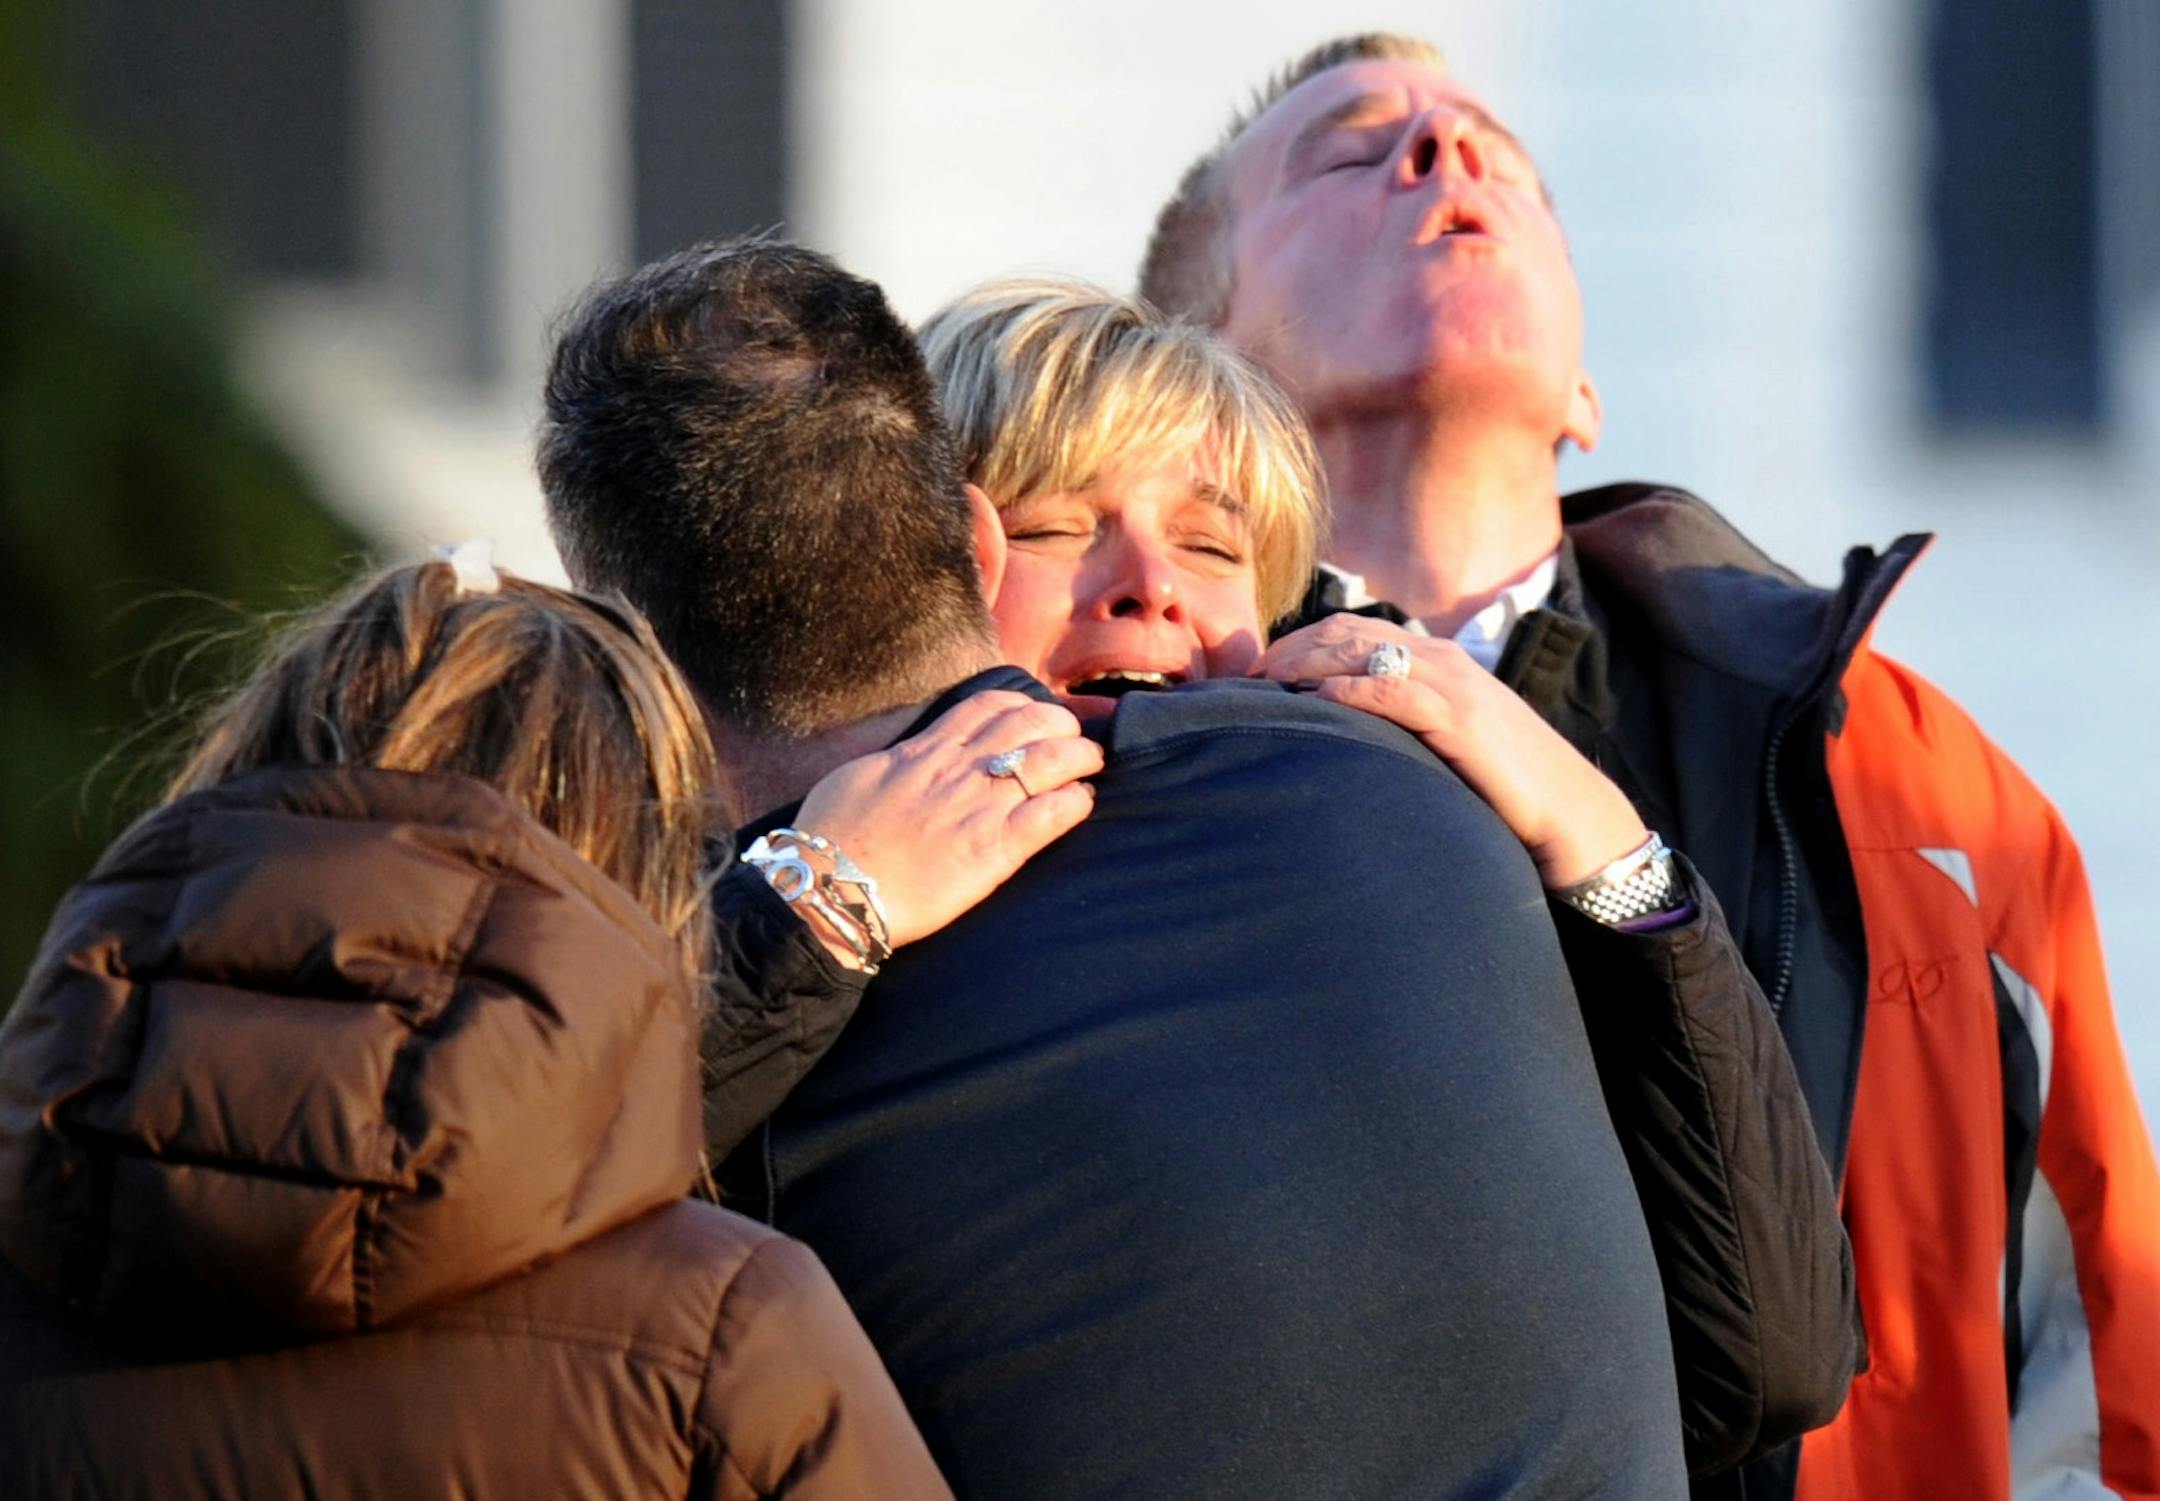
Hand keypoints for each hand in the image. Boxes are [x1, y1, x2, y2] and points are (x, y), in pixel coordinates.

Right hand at [791, 691, 1102, 955]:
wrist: (828, 888)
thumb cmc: (831, 839)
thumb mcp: (860, 779)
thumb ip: (895, 765)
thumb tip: (910, 759)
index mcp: (926, 752)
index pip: (989, 707)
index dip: (1023, 706)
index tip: (1036, 718)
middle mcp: (958, 771)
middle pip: (1030, 724)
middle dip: (1062, 726)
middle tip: (1074, 743)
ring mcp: (979, 808)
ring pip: (1050, 761)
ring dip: (1081, 758)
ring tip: (1090, 767)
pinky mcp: (993, 850)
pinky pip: (1050, 815)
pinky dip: (1075, 803)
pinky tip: (1083, 804)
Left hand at [1254, 617, 1646, 887]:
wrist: (1569, 810)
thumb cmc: (1503, 786)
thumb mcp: (1444, 743)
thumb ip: (1400, 727)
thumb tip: (1339, 741)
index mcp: (1435, 658)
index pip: (1350, 631)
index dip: (1298, 645)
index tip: (1257, 674)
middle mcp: (1440, 658)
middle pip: (1343, 633)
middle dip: (1287, 651)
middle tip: (1244, 679)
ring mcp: (1451, 682)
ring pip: (1360, 651)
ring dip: (1303, 665)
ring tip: (1262, 688)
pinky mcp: (1459, 716)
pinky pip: (1391, 690)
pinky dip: (1346, 691)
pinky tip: (1313, 702)